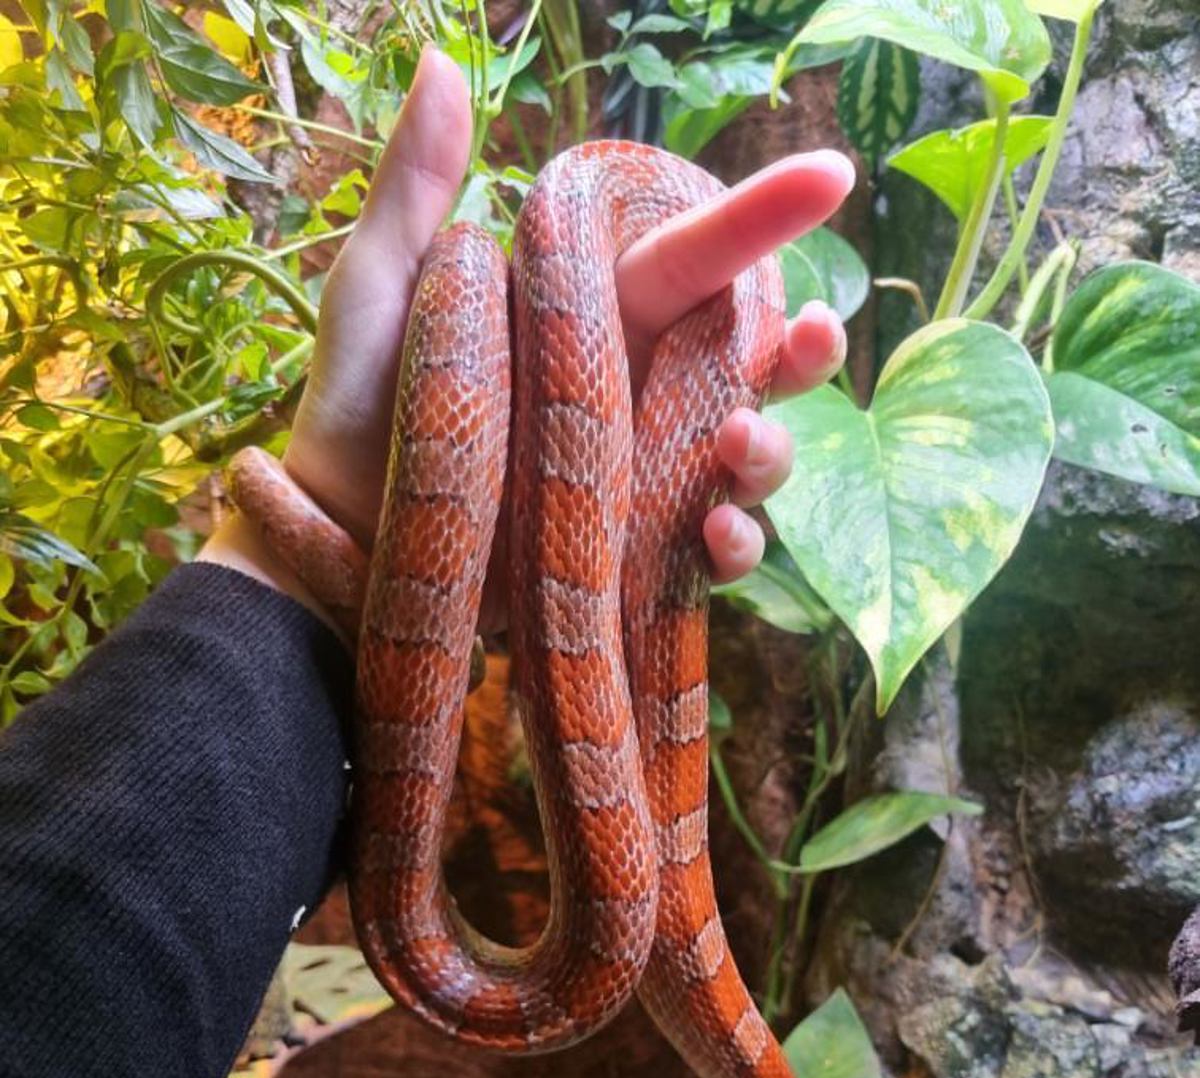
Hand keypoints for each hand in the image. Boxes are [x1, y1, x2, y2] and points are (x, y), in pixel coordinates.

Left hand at [202, 48, 853, 620]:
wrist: (336, 537)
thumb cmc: (356, 407)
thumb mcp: (382, 288)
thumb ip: (419, 186)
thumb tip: (440, 60)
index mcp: (592, 316)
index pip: (695, 258)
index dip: (763, 219)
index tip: (833, 178)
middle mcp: (630, 391)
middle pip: (750, 365)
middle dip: (804, 353)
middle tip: (817, 339)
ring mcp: (636, 476)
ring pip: (745, 457)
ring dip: (771, 452)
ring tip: (743, 449)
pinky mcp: (629, 555)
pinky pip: (706, 553)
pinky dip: (731, 548)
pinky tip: (718, 537)